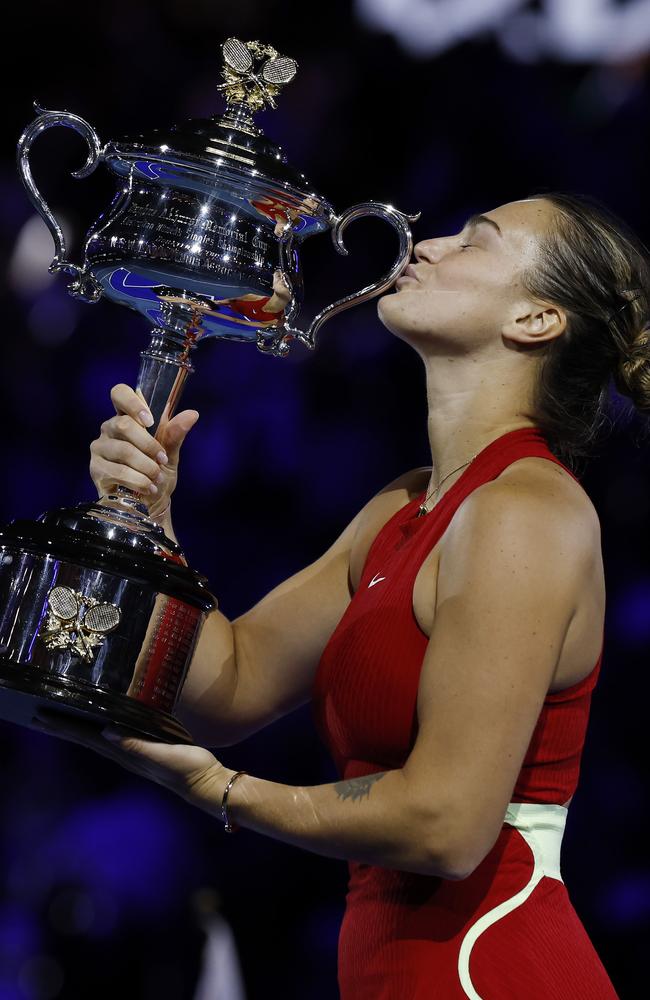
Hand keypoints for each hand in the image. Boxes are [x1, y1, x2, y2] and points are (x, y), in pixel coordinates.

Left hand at [31, 712, 232, 816]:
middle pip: (86, 738)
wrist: (207, 783)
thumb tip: (106, 731)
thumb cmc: (187, 768)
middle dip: (64, 727)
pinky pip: (115, 736)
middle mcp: (125, 753)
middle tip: (39, 714)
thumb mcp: (163, 755)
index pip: (87, 737)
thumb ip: (136, 745)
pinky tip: (101, 724)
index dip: (65, 726)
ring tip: (61, 718)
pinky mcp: (146, 749)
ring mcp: (134, 753)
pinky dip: (100, 729)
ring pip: (97, 738)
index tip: (42, 715)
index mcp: (125, 753)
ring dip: (78, 729)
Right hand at [89, 383, 199, 516]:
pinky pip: (118, 471)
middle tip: (162, 460)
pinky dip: (138, 480)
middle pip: (124, 425)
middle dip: (149, 444)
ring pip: (123, 450)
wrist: (152, 505)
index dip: (132, 402)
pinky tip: (148, 487)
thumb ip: (175, 434)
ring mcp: (99, 448)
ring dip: (146, 466)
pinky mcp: (96, 469)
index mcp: (127, 417)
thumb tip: (192, 414)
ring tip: (157, 478)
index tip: (150, 420)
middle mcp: (109, 429)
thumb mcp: (170, 454)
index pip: (120, 393)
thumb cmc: (158, 474)